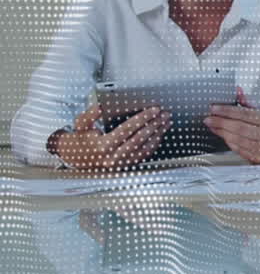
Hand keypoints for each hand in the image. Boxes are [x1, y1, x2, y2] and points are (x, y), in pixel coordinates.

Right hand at [54, 104, 170, 170]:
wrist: (78, 157)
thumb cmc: (82, 138)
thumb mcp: (80, 124)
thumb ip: (89, 115)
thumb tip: (101, 107)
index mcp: (103, 145)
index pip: (127, 129)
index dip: (142, 118)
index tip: (154, 109)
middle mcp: (113, 156)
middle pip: (139, 138)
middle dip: (154, 124)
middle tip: (165, 114)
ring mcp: (121, 163)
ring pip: (145, 147)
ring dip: (158, 134)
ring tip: (166, 122)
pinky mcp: (126, 165)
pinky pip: (144, 155)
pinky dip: (154, 144)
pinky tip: (160, 134)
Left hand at [204, 88, 259, 163]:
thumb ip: (250, 104)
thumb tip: (237, 92)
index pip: (244, 114)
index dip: (226, 111)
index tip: (214, 109)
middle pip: (238, 128)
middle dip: (220, 122)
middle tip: (209, 119)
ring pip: (237, 140)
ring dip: (222, 133)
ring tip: (214, 126)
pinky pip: (239, 150)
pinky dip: (229, 143)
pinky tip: (224, 136)